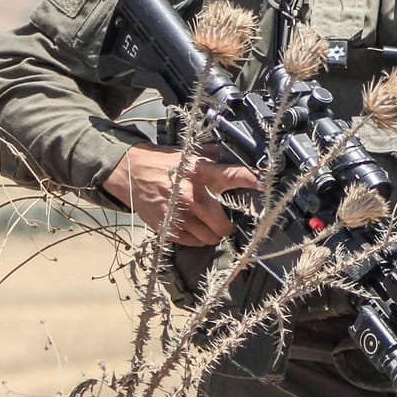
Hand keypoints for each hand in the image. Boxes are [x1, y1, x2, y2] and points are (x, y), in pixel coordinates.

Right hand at [100, 142, 260, 246]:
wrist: (131, 173)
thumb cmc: (164, 163)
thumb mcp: (189, 154)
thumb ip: (213, 156)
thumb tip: (234, 153)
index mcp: (203, 173)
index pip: (236, 176)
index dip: (254, 181)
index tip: (266, 185)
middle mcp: (194, 196)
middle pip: (224, 226)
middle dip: (228, 226)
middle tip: (227, 221)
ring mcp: (181, 215)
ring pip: (210, 238)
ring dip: (213, 233)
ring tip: (208, 225)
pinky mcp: (168, 228)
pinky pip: (193, 243)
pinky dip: (197, 238)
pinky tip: (193, 226)